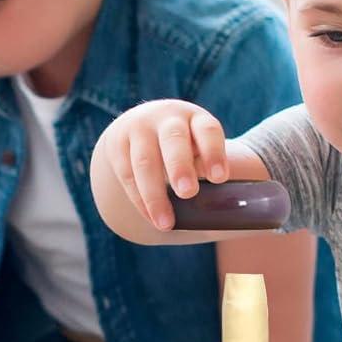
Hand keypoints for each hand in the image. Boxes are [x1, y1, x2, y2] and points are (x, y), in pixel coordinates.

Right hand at [101, 99, 229, 230]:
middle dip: (180, 167)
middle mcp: (167, 118)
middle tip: (188, 193)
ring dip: (155, 195)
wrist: (141, 126)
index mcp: (196, 119)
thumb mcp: (200, 147)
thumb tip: (223, 208)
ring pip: (145, 161)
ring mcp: (139, 129)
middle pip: (173, 141)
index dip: (214, 153)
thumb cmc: (183, 147)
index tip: (219, 178)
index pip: (208, 131)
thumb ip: (210, 170)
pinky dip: (140, 199)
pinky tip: (152, 217)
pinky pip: (127, 174)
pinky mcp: (117, 144)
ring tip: (167, 223)